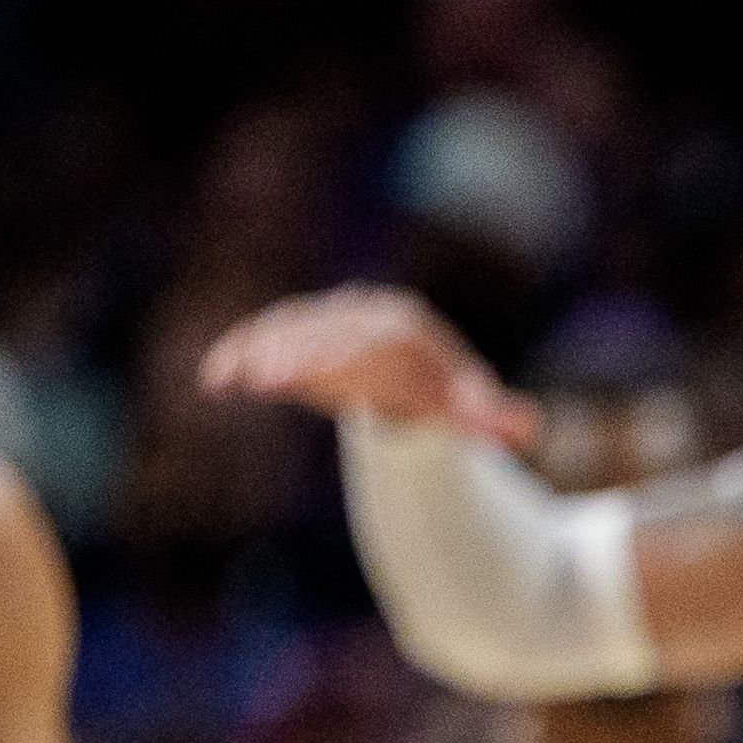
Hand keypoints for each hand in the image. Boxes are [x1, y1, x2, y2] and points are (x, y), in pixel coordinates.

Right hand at [192, 287, 537, 450]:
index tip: (312, 372)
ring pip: (287, 329)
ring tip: (227, 378)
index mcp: (403, 326)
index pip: (369, 335)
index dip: (339, 351)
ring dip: (257, 350)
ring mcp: (326, 321)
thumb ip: (491, 418)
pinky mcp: (298, 336)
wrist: (413, 369)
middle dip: (291, 350)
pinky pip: (267, 339)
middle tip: (261, 377)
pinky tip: (215, 382)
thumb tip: (527, 428)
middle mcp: (360, 314)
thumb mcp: (467, 407)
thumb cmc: (443, 393)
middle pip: (322, 328)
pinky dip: (241, 355)